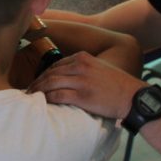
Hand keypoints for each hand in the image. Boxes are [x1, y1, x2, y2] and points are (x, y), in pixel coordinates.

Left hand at [27, 51, 144, 118]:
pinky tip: (41, 103)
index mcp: (83, 57)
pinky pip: (57, 96)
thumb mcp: (99, 68)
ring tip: (29, 98)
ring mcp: (81, 81)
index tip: (36, 82)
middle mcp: (80, 66)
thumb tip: (65, 78)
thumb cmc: (117, 85)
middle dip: (36, 83)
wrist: (133, 97)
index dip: (43, 74)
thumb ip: (83, 69)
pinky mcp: (82, 96)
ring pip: (50, 83)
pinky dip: (46, 99)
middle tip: (27, 91)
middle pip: (50, 73)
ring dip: (37, 91)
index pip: (56, 65)